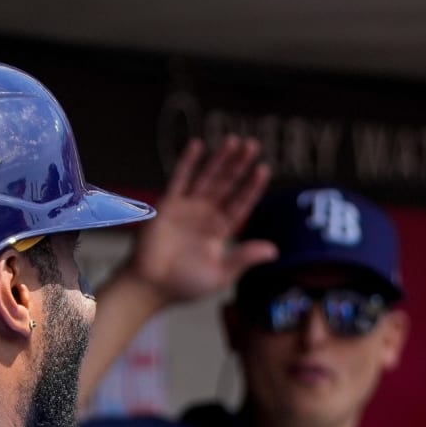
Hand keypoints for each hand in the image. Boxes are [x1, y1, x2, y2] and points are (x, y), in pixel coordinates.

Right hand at [127, 135, 274, 305]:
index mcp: (221, 230)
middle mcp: (206, 215)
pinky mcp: (168, 205)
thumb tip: (274, 250)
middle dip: (239, 165)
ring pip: (208, 177)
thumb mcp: (220, 274)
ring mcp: (187, 208)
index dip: (252, 187)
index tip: (263, 169)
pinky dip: (188, 163)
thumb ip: (244, 258)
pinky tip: (198, 145)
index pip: (241, 203)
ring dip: (220, 159)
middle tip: (252, 145)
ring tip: (233, 140)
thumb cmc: (184, 285)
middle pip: (227, 185)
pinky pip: (180, 179)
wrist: (151, 286)